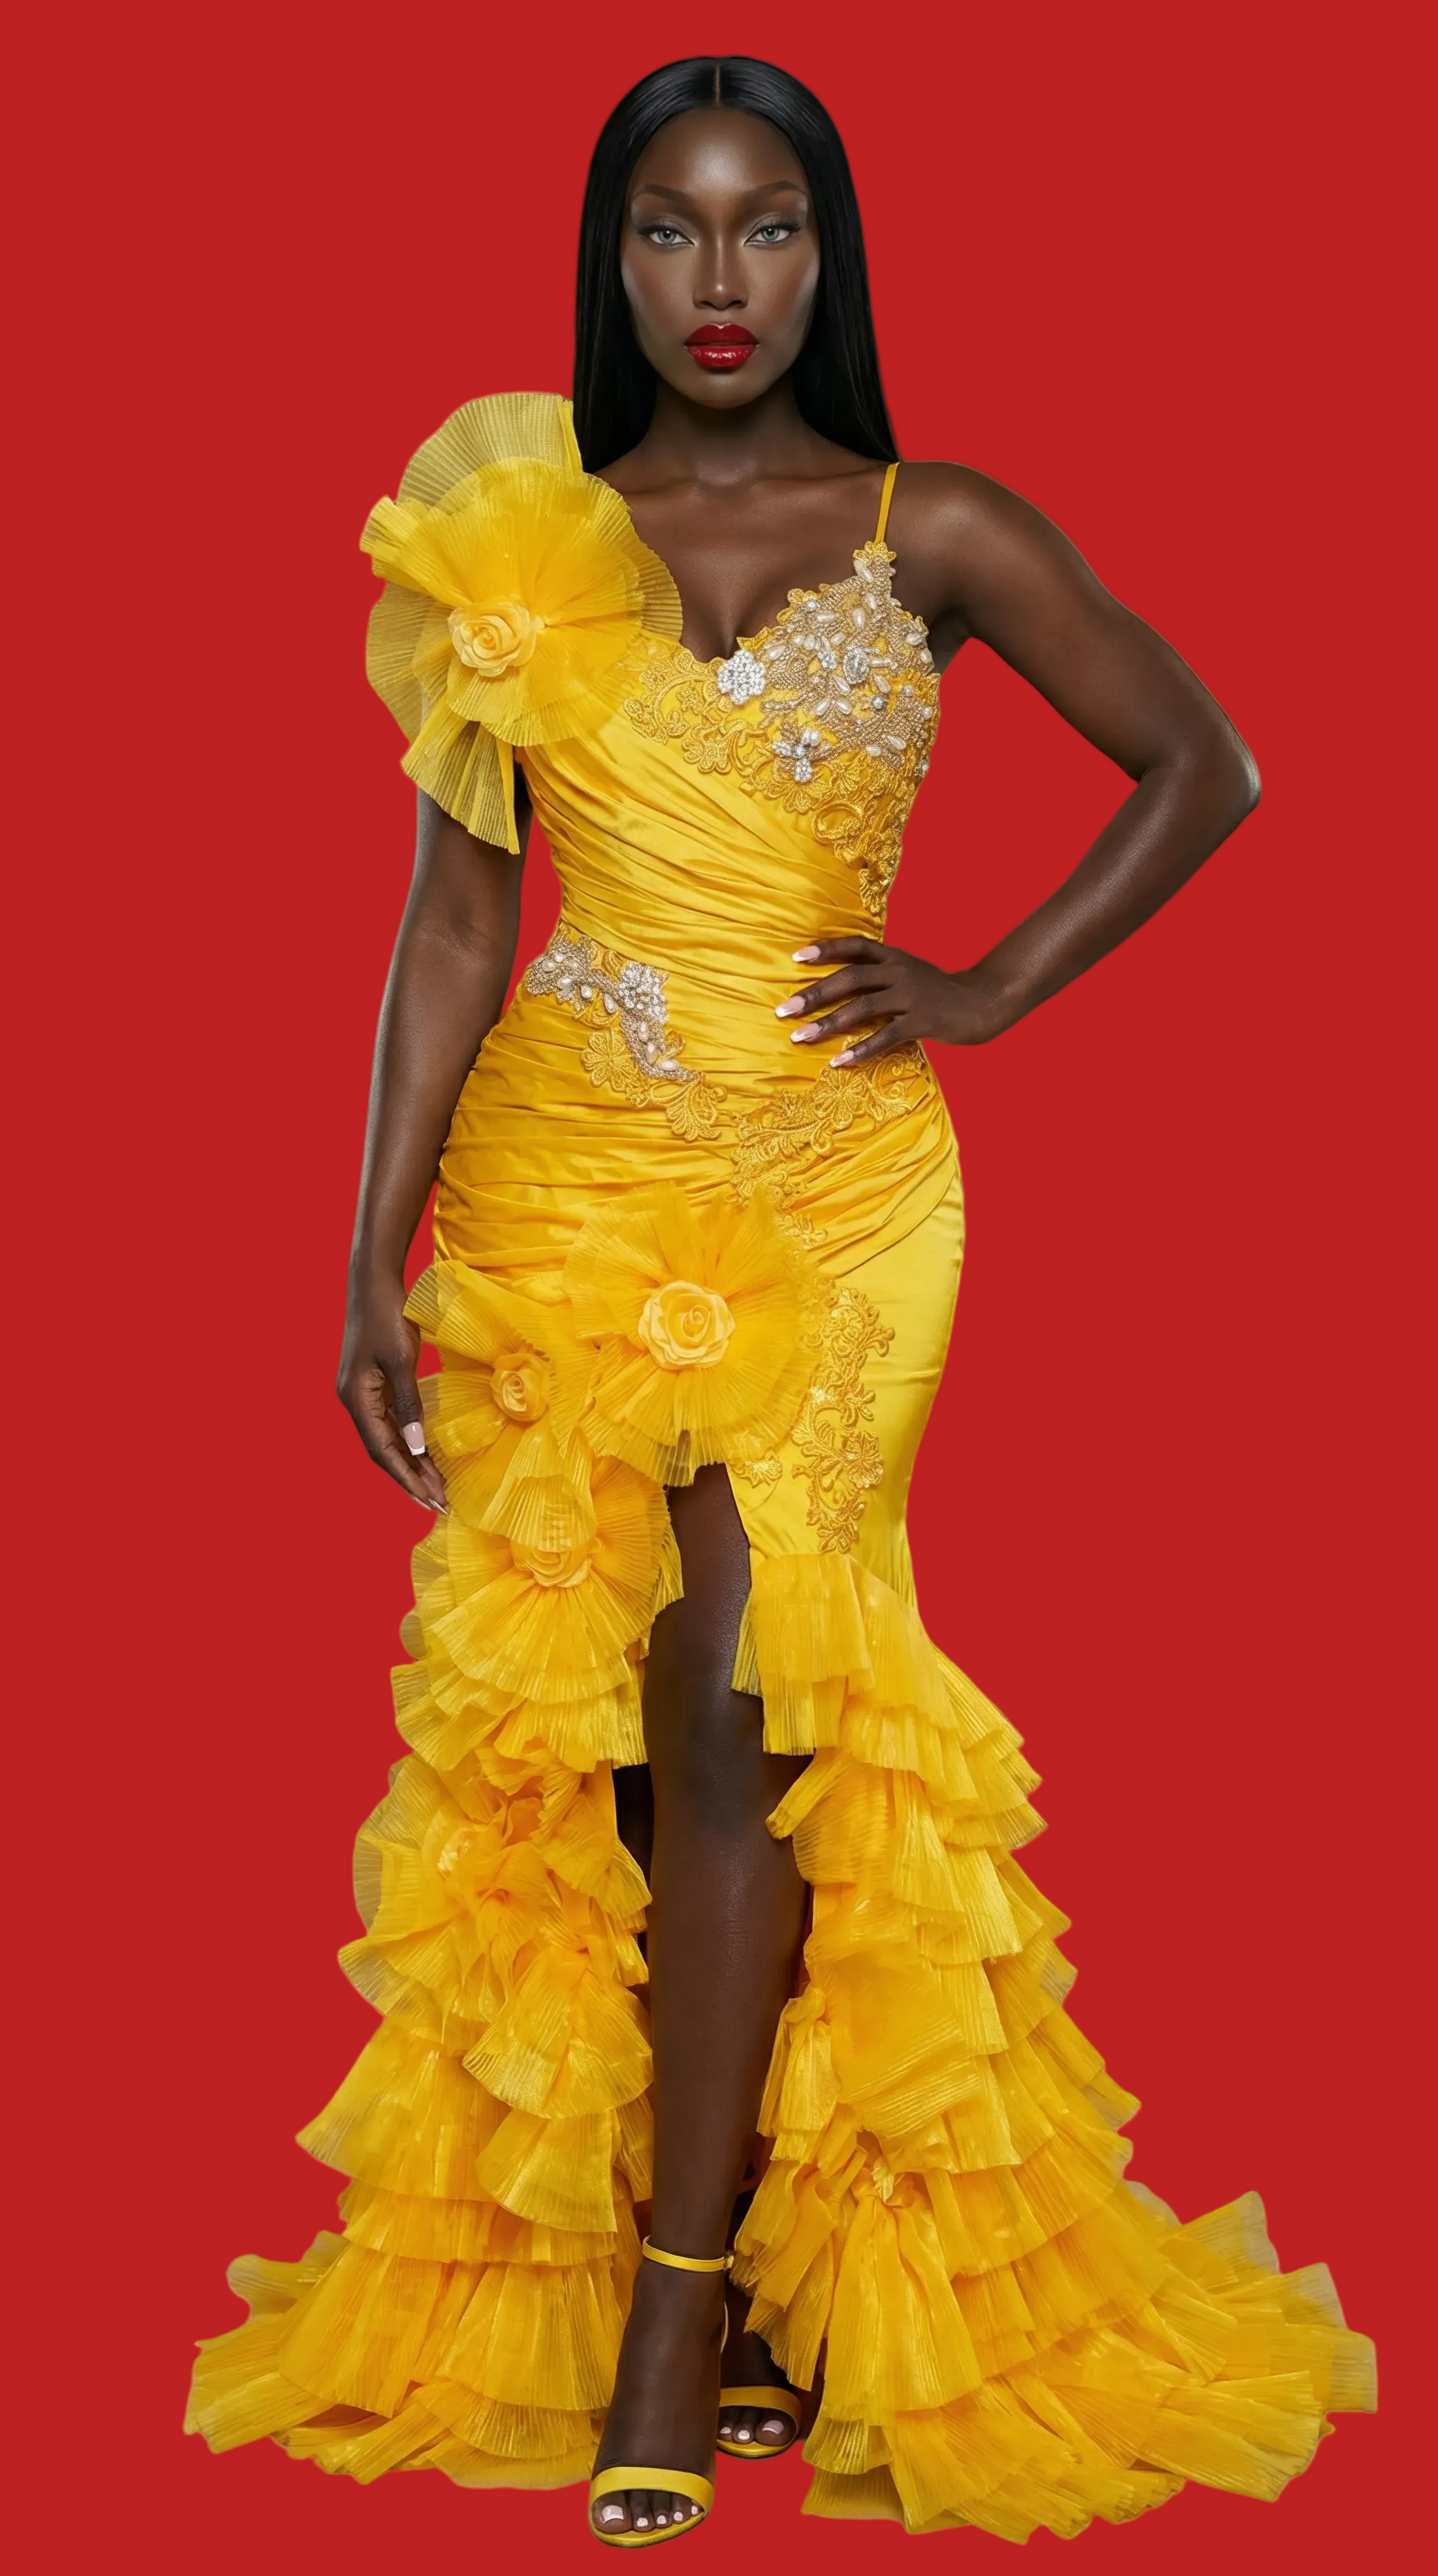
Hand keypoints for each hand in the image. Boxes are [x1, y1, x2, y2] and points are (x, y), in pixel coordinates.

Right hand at [337, 1266, 447, 1511]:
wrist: (373, 1282)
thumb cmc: (388, 1315)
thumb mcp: (401, 1359)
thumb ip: (408, 1403)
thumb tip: (415, 1446)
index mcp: (356, 1399)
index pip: (383, 1451)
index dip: (407, 1478)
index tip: (432, 1499)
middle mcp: (353, 1401)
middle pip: (382, 1452)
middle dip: (410, 1479)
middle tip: (439, 1503)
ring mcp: (360, 1394)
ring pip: (385, 1439)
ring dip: (409, 1463)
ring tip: (435, 1486)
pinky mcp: (370, 1385)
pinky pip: (388, 1423)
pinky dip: (406, 1441)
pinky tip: (423, 1452)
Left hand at [776, 938, 1009, 1062]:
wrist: (984, 1001)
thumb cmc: (939, 991)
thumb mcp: (908, 973)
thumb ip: (879, 974)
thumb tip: (839, 985)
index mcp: (894, 956)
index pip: (855, 946)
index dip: (826, 949)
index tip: (796, 958)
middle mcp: (899, 971)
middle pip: (849, 978)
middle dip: (813, 994)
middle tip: (783, 1010)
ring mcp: (911, 995)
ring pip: (862, 1007)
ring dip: (828, 1023)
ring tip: (800, 1037)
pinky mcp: (923, 1021)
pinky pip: (885, 1036)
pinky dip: (860, 1049)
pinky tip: (839, 1062)